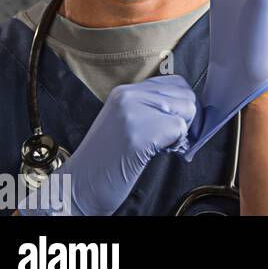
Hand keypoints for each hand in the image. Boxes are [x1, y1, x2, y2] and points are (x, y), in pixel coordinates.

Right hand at [21, 75, 195, 215]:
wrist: (79, 185)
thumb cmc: (106, 159)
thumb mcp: (126, 121)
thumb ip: (151, 108)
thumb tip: (188, 107)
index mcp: (124, 92)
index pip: (175, 83)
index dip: (181, 105)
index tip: (172, 123)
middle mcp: (129, 96)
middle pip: (185, 96)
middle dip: (184, 119)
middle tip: (165, 138)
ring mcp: (133, 113)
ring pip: (186, 111)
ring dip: (180, 132)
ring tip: (159, 145)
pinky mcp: (139, 133)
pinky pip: (179, 130)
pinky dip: (175, 145)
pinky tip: (156, 153)